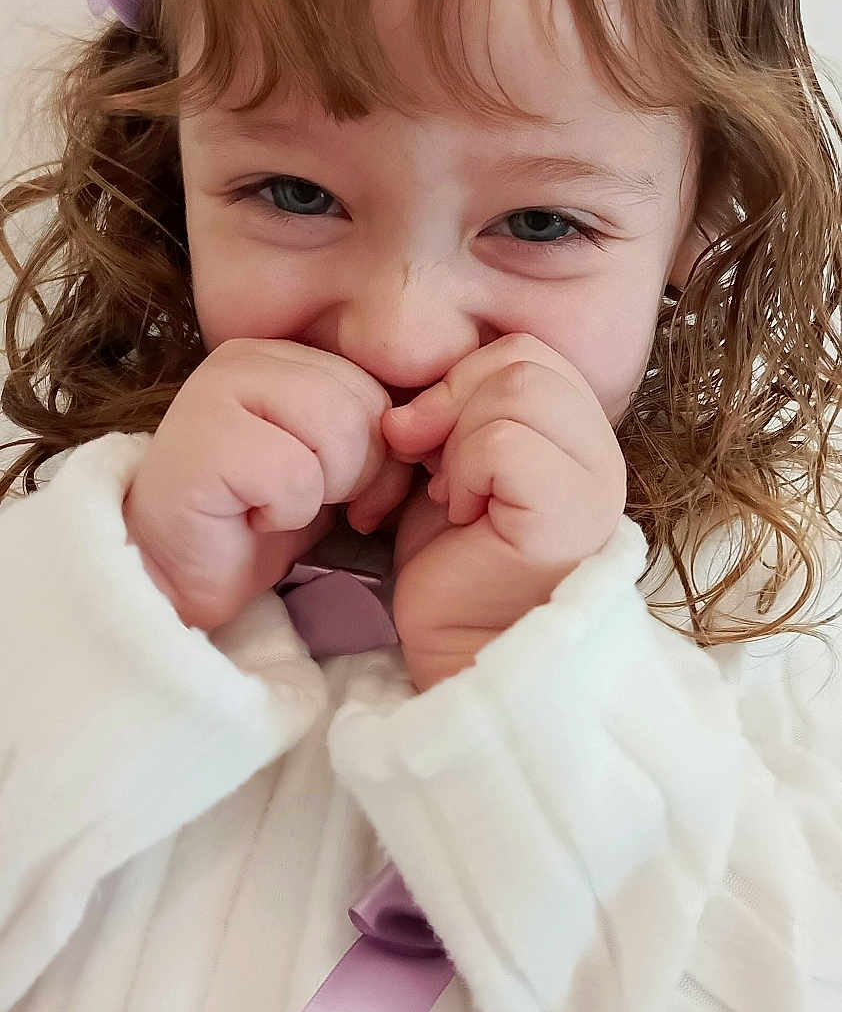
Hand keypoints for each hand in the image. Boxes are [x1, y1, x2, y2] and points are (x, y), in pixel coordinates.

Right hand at [121, 339, 408, 632]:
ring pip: (334, 435)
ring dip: (319, 493)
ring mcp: (215, 393)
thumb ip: (372, 436)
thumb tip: (432, 438)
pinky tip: (248, 516)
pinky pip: (293, 476)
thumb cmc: (255, 517)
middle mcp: (245, 359)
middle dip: (357, 476)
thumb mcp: (331, 464)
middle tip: (314, 505)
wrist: (180, 574)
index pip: (376, 392)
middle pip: (362, 410)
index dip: (384, 455)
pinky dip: (283, 513)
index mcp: (281, 356)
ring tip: (276, 506)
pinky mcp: (202, 441)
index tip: (357, 497)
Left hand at [367, 334, 627, 690]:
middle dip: (452, 403)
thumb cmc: (458, 571)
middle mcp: (601, 455)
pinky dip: (466, 473)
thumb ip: (448, 419)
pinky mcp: (572, 513)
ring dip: (459, 441)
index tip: (428, 445)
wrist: (466, 658)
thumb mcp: (451, 473)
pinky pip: (505, 441)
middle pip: (523, 360)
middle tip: (432, 470)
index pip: (527, 353)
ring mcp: (595, 483)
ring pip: (517, 388)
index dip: (460, 382)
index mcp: (579, 438)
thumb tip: (406, 411)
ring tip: (457, 500)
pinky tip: (465, 520)